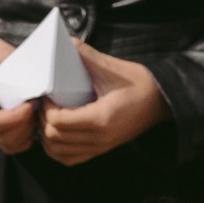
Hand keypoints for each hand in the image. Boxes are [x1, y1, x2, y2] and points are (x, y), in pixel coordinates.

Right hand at [0, 33, 41, 154]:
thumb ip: (5, 53)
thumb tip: (32, 67)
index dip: (17, 117)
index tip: (31, 101)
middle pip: (3, 137)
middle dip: (26, 125)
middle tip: (36, 104)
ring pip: (8, 144)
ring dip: (27, 132)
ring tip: (34, 111)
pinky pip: (8, 142)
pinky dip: (23, 135)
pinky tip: (29, 117)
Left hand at [39, 44, 167, 165]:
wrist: (161, 101)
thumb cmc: (138, 83)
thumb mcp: (112, 68)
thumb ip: (86, 56)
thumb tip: (64, 43)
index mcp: (101, 118)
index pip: (58, 121)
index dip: (46, 108)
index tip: (48, 94)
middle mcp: (99, 138)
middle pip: (54, 138)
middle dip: (42, 120)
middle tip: (45, 103)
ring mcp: (99, 147)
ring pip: (58, 152)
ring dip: (47, 136)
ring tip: (49, 117)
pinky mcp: (100, 150)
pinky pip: (69, 158)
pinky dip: (57, 148)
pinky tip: (57, 132)